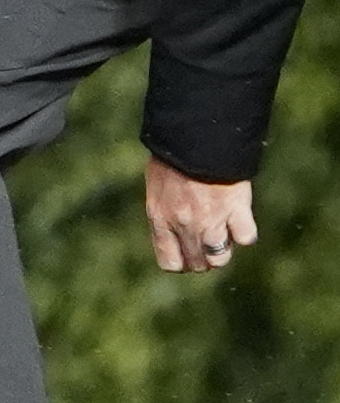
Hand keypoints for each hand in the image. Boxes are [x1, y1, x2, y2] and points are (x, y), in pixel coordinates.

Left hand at [145, 158, 255, 273]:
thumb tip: (173, 228)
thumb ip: (164, 211)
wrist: (194, 138)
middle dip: (204, 258)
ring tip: (225, 236)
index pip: (170, 263)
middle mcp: (184, 225)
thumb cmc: (172, 157)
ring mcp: (211, 220)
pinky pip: (246, 237)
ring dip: (223, 251)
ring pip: (220, 258)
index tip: (189, 255)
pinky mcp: (236, 209)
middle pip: (197, 263)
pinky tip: (241, 221)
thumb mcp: (156, 187)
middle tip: (208, 243)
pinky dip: (245, 233)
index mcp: (160, 219)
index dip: (182, 262)